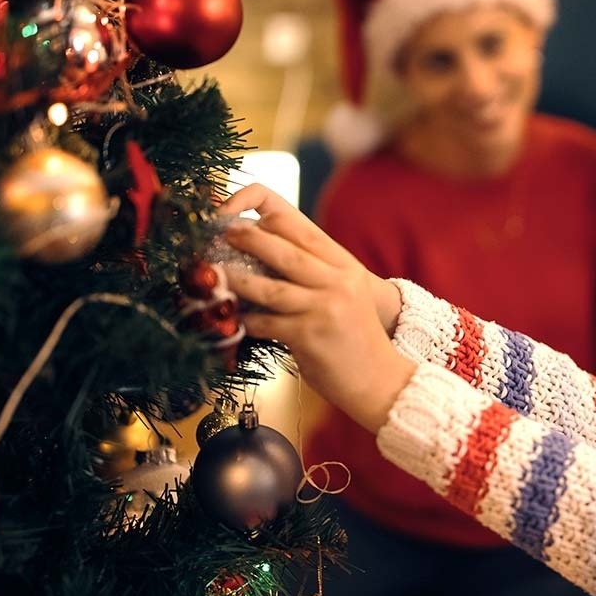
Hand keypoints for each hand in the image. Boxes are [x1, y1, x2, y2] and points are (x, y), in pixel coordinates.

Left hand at [216, 185, 414, 430]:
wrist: (380, 381)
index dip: (263, 214)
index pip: (299, 226)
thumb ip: (314, 273)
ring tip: (215, 275)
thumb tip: (261, 256)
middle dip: (245, 239)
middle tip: (218, 235)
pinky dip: (248, 321)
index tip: (235, 214)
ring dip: (236, 281)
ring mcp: (324, 307)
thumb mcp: (343, 295)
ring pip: (269, 287)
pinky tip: (237, 320)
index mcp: (344, 265)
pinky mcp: (310, 336)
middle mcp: (337, 281)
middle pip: (283, 250)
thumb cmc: (354, 338)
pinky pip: (266, 322)